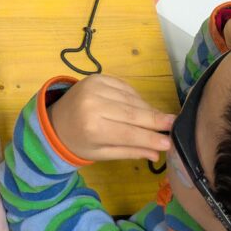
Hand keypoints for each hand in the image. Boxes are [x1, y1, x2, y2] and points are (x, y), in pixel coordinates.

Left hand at [48, 75, 174, 163]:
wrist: (55, 120)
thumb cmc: (79, 142)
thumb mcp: (101, 153)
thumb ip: (129, 151)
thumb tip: (157, 153)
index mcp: (92, 127)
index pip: (129, 133)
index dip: (151, 137)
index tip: (170, 141)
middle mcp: (93, 103)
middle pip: (132, 113)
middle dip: (155, 119)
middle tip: (174, 124)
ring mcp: (94, 86)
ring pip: (130, 98)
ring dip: (147, 108)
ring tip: (162, 118)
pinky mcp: (97, 77)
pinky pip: (124, 87)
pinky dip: (136, 97)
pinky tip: (144, 106)